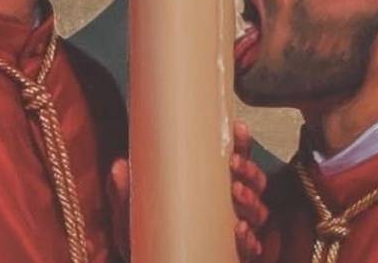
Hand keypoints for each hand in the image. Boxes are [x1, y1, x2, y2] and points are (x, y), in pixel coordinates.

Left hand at [105, 120, 269, 261]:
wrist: (149, 262)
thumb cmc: (147, 234)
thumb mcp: (131, 213)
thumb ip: (124, 193)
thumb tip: (119, 166)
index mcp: (211, 185)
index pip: (235, 160)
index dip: (241, 143)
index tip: (239, 129)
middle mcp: (230, 205)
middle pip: (255, 182)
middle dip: (249, 170)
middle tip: (234, 164)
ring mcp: (234, 230)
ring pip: (258, 212)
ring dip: (251, 199)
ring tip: (237, 192)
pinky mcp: (233, 255)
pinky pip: (250, 247)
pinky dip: (249, 238)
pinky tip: (240, 230)